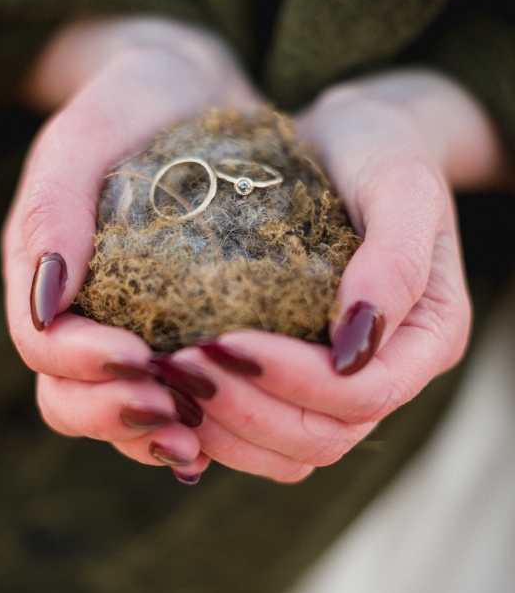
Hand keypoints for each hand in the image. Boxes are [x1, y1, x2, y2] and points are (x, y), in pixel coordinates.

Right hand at [2, 16, 259, 479]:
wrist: (194, 93)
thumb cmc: (137, 101)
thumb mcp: (90, 130)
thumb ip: (53, 203)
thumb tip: (46, 302)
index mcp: (45, 269)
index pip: (42, 344)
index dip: (81, 365)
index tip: (138, 355)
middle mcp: (78, 312)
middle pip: (69, 398)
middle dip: (114, 415)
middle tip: (173, 411)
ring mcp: (124, 330)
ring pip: (118, 414)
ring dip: (152, 437)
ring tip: (200, 438)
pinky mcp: (173, 336)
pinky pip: (171, 403)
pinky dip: (191, 429)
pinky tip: (224, 433)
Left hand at [169, 69, 509, 480]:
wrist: (347, 139)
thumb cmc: (379, 147)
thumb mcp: (400, 183)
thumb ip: (395, 260)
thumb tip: (354, 347)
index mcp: (427, 336)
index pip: (364, 395)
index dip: (294, 382)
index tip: (225, 338)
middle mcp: (387, 372)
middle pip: (321, 439)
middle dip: (246, 410)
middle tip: (178, 363)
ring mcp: (340, 383)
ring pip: (288, 453)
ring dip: (222, 429)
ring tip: (165, 377)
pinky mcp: (297, 378)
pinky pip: (259, 434)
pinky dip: (213, 426)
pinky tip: (168, 388)